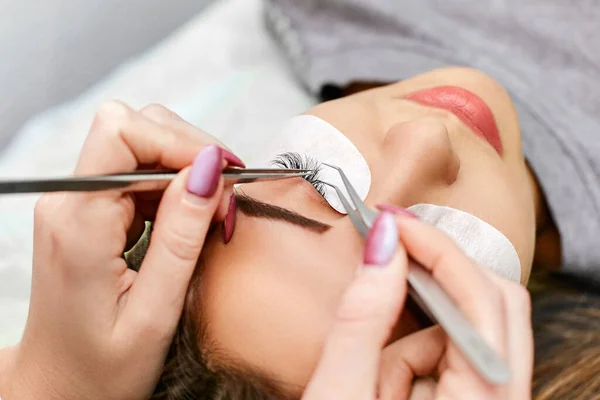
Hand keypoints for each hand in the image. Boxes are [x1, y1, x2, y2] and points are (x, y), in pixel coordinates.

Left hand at [1, 102, 242, 399]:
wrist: (58, 388)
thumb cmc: (101, 368)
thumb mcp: (155, 310)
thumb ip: (182, 235)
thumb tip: (209, 168)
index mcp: (79, 224)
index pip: (122, 132)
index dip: (180, 141)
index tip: (224, 174)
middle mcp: (69, 202)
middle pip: (135, 128)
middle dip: (190, 151)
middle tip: (226, 198)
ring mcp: (77, 203)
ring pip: (141, 146)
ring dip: (187, 168)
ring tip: (213, 212)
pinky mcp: (89, 211)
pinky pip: (138, 174)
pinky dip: (175, 185)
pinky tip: (191, 217)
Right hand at [303, 210, 532, 399]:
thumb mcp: (339, 394)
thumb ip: (362, 318)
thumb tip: (384, 243)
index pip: (482, 300)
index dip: (436, 247)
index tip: (392, 220)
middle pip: (496, 305)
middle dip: (434, 282)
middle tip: (386, 260)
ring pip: (470, 328)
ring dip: (416, 334)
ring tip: (373, 376)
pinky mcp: (474, 399)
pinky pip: (453, 353)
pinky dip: (414, 356)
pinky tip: (384, 387)